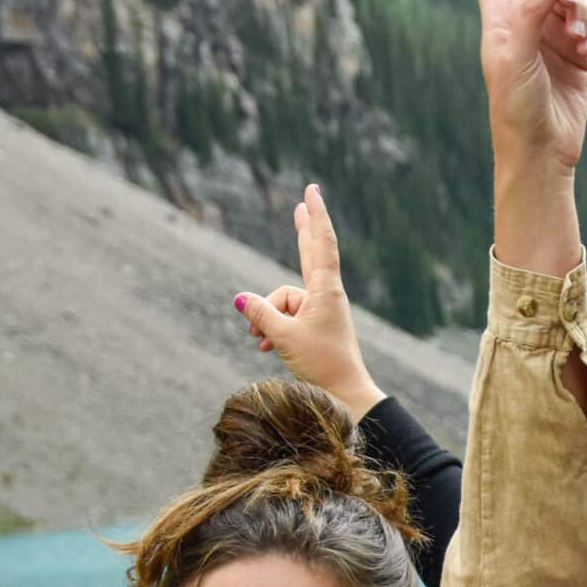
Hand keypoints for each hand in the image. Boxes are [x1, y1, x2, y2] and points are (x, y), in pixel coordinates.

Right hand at [234, 184, 384, 417]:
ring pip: (284, 302)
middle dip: (302, 230)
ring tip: (259, 342)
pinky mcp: (314, 327)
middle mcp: (325, 295)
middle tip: (303, 201)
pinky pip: (286, 318)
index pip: (320, 243)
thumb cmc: (321, 364)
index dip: (314, 215)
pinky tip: (264, 347)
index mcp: (325, 291)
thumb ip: (261, 315)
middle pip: (310, 254)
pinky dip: (274, 330)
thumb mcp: (284, 337)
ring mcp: (320, 311)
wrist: (345, 395)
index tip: (311, 191)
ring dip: (267, 319)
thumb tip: (241, 298)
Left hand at [470, 0, 586, 274]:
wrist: (542, 152)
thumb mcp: (515, 55)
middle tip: (567, 12)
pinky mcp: (580, 51)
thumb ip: (532, 9)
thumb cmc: (514, 107)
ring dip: (580, 6)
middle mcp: (525, 18)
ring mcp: (553, 33)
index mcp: (498, 15)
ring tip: (578, 37)